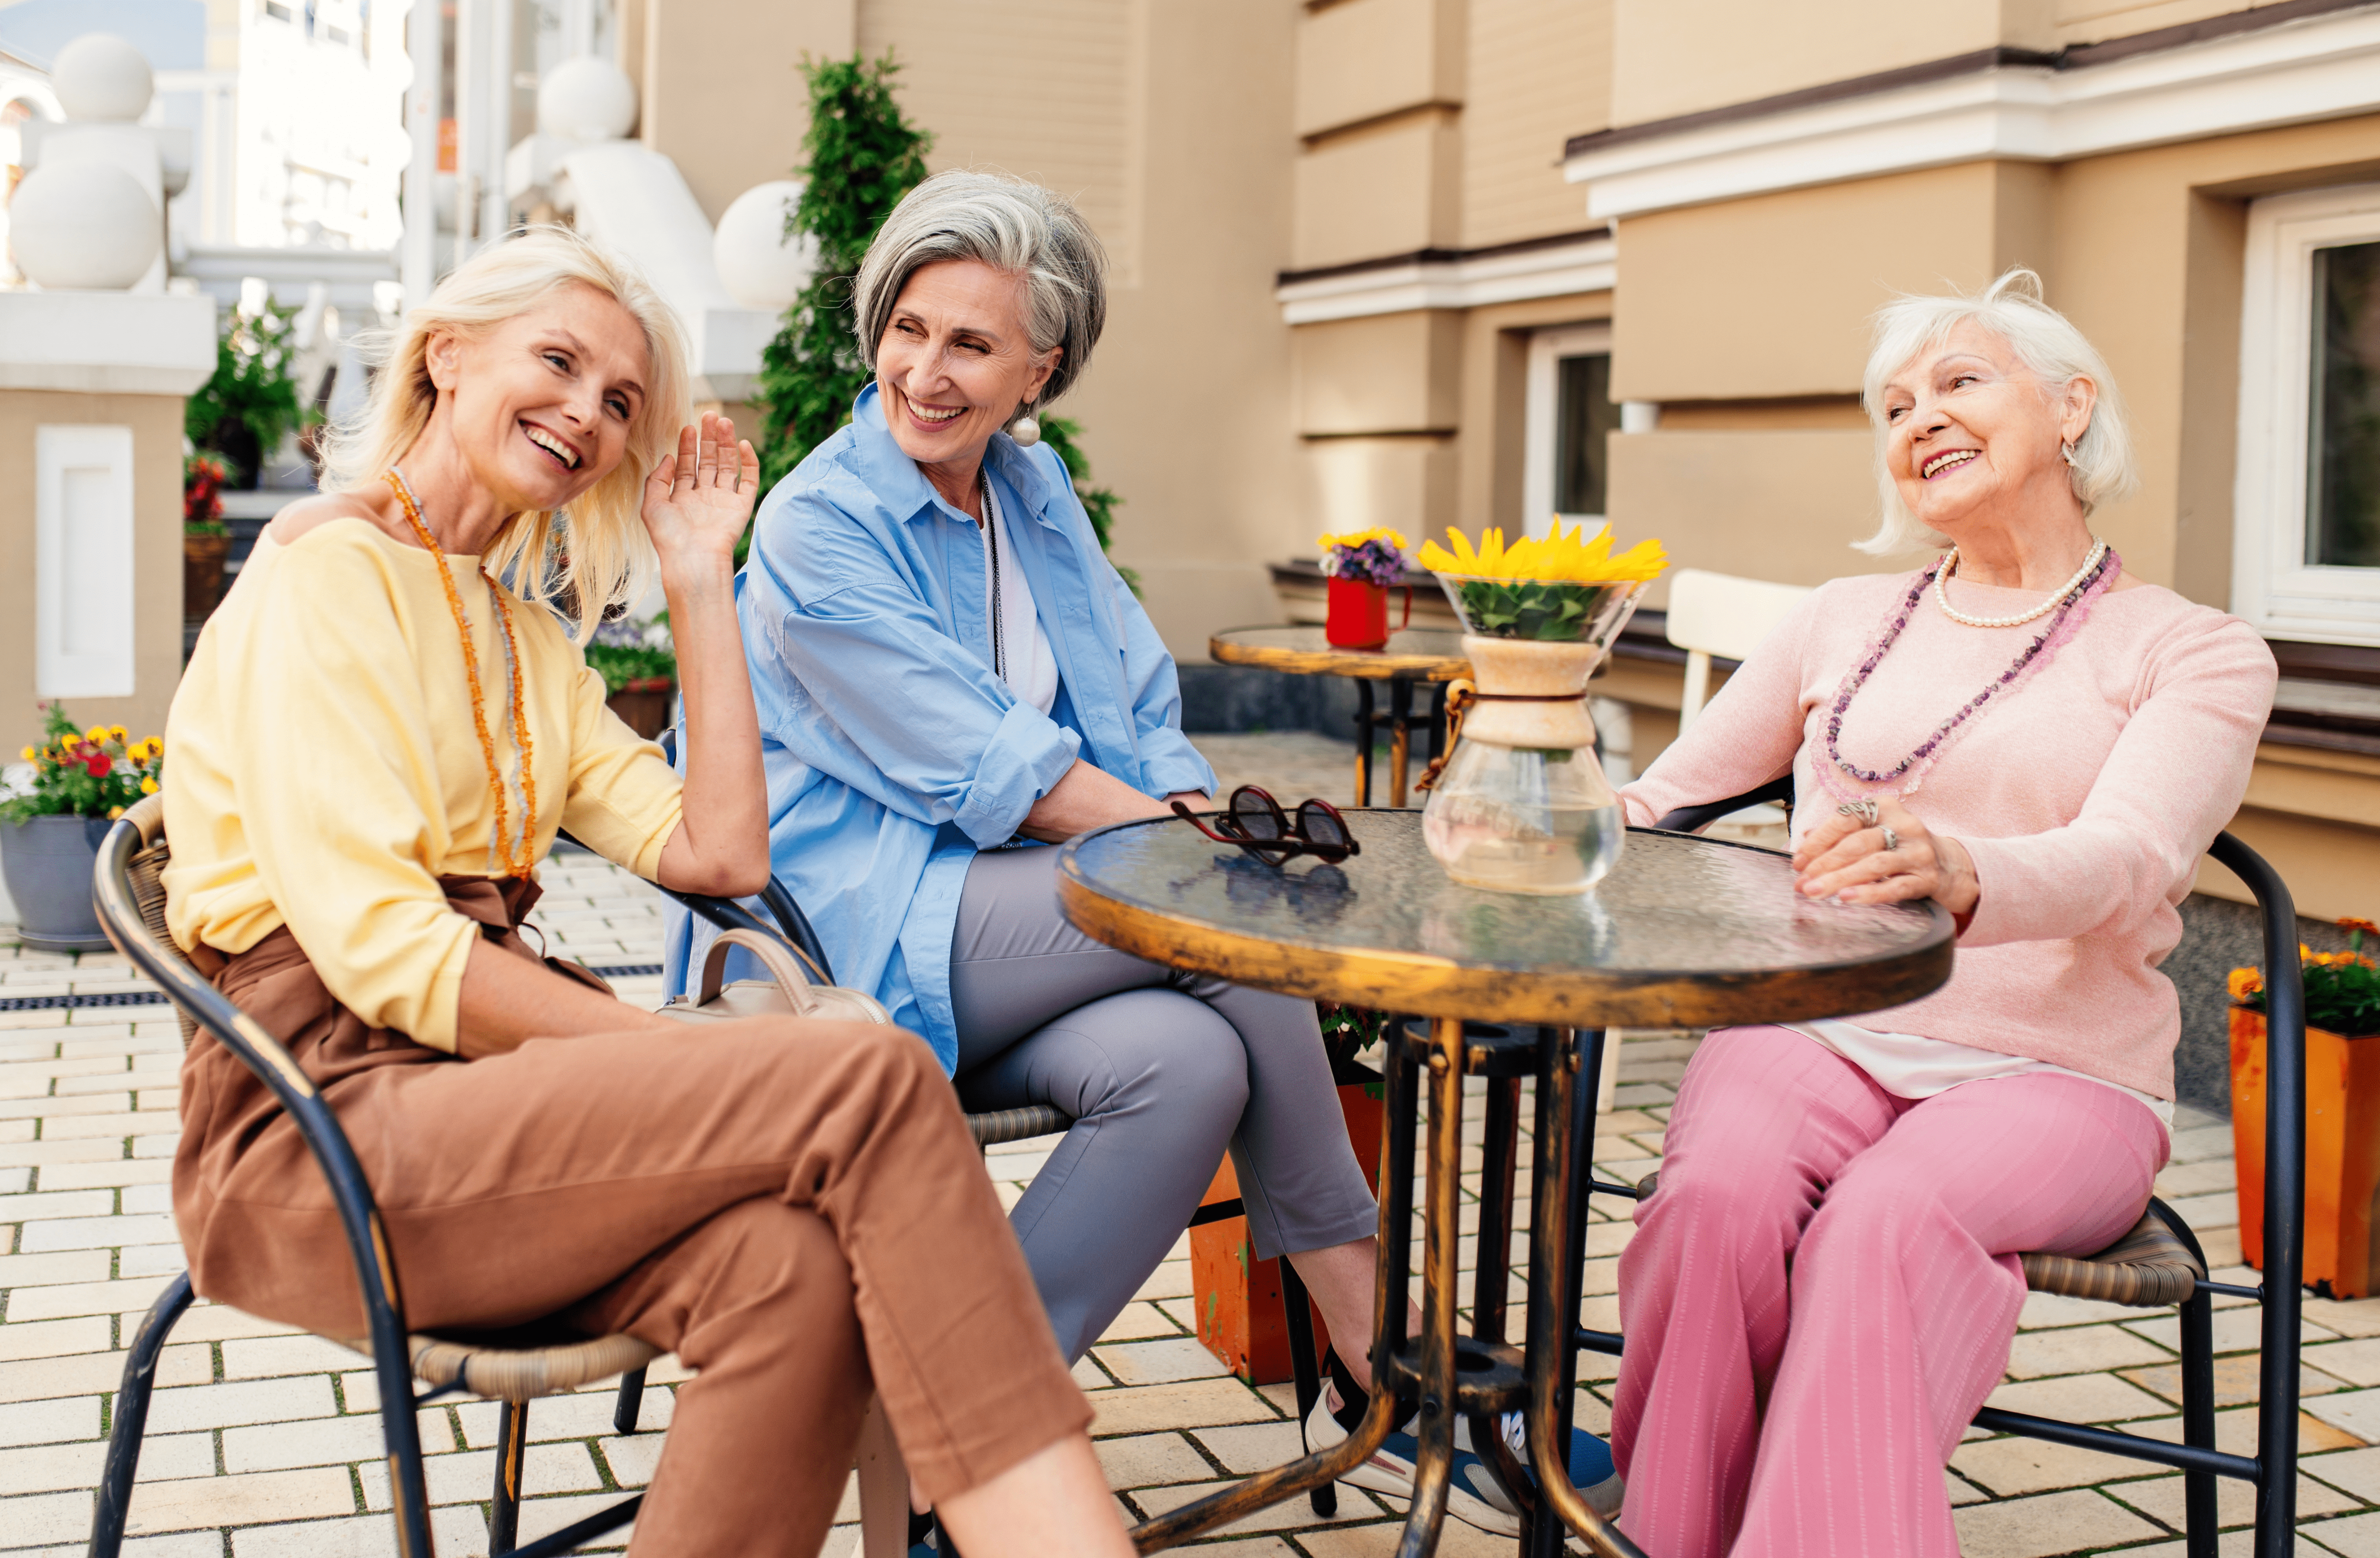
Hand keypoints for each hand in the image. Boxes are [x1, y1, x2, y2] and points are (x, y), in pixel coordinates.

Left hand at [641, 411, 759, 570]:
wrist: (693, 559)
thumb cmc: (670, 537)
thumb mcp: (651, 505)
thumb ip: (657, 479)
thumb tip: (668, 457)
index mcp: (683, 497)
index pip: (687, 465)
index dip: (687, 445)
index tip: (687, 426)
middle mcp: (704, 497)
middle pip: (709, 460)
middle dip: (709, 438)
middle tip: (710, 415)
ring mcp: (724, 500)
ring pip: (728, 465)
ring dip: (727, 443)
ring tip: (724, 422)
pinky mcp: (742, 506)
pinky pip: (749, 480)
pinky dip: (749, 462)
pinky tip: (743, 444)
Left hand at [1793, 794, 1978, 916]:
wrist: (1948, 865)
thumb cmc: (1895, 847)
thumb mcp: (1869, 832)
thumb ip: (1837, 835)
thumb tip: (1799, 841)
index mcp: (1884, 807)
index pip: (1845, 819)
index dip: (1818, 840)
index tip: (1797, 862)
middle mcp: (1904, 824)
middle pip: (1857, 843)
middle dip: (1824, 864)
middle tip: (1801, 884)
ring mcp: (1918, 852)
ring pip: (1874, 864)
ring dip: (1840, 879)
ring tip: (1815, 893)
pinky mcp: (1927, 878)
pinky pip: (1895, 886)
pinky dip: (1870, 893)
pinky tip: (1848, 899)